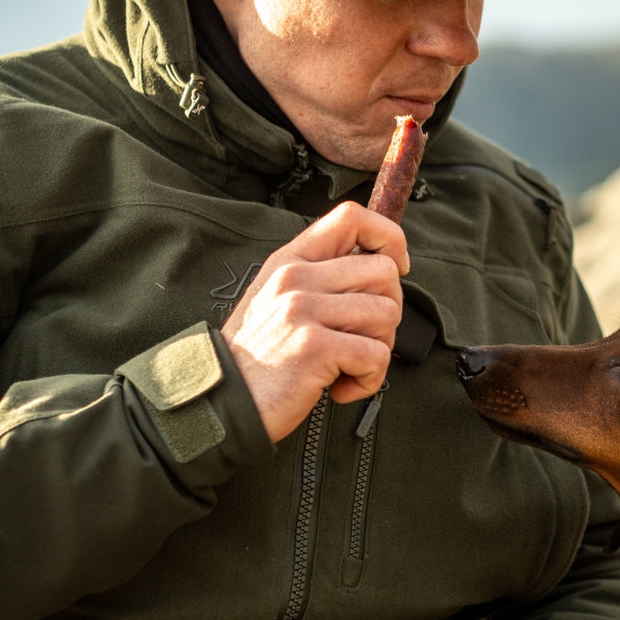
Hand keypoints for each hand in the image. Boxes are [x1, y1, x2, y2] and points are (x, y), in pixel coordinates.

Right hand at [222, 202, 407, 441]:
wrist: (222, 403)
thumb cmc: (259, 357)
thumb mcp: (278, 299)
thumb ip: (320, 276)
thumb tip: (383, 266)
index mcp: (291, 259)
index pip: (352, 217)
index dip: (389, 237)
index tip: (398, 266)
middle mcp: (296, 277)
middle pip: (383, 272)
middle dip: (388, 310)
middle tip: (363, 339)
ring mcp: (303, 309)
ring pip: (387, 313)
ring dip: (379, 348)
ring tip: (348, 366)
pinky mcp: (314, 346)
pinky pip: (376, 355)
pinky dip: (369, 380)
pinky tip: (340, 388)